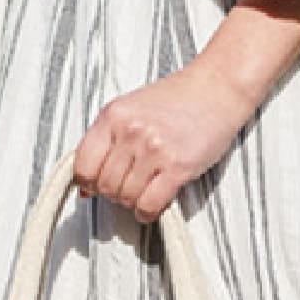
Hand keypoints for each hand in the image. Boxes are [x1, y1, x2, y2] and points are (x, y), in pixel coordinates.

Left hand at [72, 57, 255, 223]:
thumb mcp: (131, 109)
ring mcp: (153, 150)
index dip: (87, 182)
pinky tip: (152, 204)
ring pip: (126, 198)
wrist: (217, 87)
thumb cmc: (178, 99)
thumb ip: (106, 141)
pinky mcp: (177, 167)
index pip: (82, 165)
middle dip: (114, 193)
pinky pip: (149, 205)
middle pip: (105, 186)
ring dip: (133, 202)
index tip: (95, 186)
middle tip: (128, 186)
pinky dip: (147, 212)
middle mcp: (131, 132)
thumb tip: (84, 185)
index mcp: (113, 116)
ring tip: (144, 190)